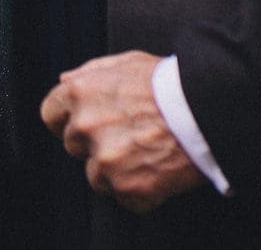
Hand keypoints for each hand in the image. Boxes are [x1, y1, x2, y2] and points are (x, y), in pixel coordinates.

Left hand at [40, 51, 206, 213]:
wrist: (209, 111)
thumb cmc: (171, 84)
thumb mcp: (127, 62)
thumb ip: (91, 72)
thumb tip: (65, 81)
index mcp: (79, 93)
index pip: (51, 115)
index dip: (67, 121)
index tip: (84, 126)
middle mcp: (85, 126)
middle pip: (74, 146)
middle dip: (96, 144)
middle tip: (129, 137)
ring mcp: (105, 158)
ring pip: (96, 176)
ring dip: (116, 171)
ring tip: (146, 154)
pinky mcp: (127, 186)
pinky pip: (124, 197)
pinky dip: (140, 191)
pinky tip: (158, 171)